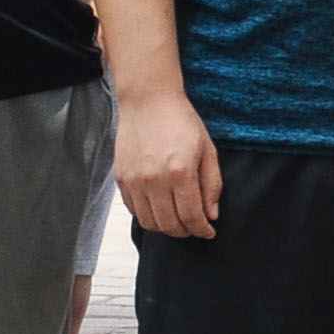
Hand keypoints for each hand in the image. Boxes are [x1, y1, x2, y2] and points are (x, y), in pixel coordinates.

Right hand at [119, 85, 222, 240]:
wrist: (148, 100)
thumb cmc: (182, 122)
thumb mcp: (207, 149)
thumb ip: (211, 184)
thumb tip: (212, 215)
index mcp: (180, 172)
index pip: (191, 217)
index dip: (201, 230)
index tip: (208, 232)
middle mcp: (154, 180)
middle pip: (169, 224)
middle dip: (186, 232)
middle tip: (194, 228)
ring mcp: (135, 180)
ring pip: (150, 222)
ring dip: (166, 228)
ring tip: (178, 221)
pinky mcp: (121, 178)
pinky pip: (134, 210)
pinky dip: (148, 216)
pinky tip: (160, 209)